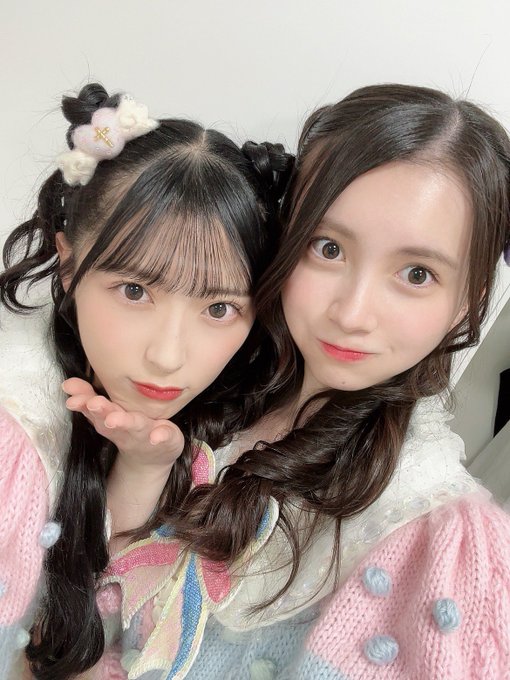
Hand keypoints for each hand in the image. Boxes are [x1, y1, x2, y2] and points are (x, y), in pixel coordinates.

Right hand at [62, 377, 184, 470]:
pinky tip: (157, 436)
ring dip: (124, 423)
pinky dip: (160, 436)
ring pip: (134, 426)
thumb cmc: (129, 428)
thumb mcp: (108, 413)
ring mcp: (145, 434)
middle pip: (110, 420)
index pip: (93, 410)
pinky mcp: (165, 438)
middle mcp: (124, 428)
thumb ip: (88, 396)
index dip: (83, 403)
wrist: (153, 458)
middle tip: (92, 404)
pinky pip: (164, 436)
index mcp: (110, 419)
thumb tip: (67, 383)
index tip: (71, 399)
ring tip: (115, 419)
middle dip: (101, 412)